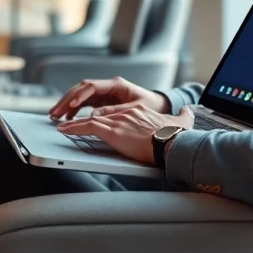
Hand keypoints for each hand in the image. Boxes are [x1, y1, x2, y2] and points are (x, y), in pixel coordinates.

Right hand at [49, 77, 170, 120]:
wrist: (159, 106)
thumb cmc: (151, 106)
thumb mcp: (135, 109)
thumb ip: (115, 111)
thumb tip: (94, 116)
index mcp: (116, 85)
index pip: (92, 87)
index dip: (79, 96)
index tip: (70, 106)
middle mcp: (108, 86)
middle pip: (81, 89)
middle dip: (66, 100)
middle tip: (54, 111)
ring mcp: (104, 93)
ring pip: (80, 95)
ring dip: (67, 104)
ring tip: (55, 115)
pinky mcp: (103, 100)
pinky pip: (84, 102)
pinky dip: (75, 109)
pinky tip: (68, 117)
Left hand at [57, 104, 194, 164]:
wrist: (172, 143)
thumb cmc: (177, 136)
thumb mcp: (182, 121)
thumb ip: (184, 115)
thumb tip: (190, 110)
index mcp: (139, 111)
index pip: (116, 112)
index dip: (104, 116)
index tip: (97, 119)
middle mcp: (126, 113)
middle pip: (101, 114)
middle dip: (85, 120)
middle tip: (72, 124)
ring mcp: (119, 121)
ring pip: (91, 120)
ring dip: (75, 124)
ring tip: (63, 126)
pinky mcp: (113, 132)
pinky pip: (88, 128)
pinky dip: (74, 128)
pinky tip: (65, 130)